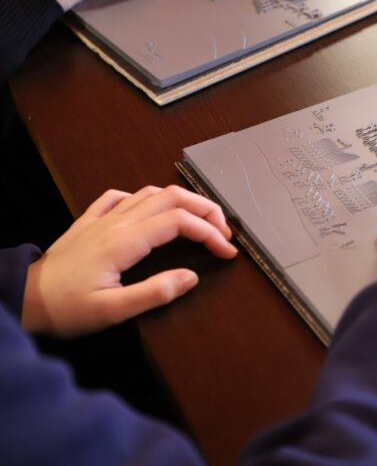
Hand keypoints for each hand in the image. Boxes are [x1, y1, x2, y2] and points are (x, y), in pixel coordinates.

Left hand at [22, 185, 237, 336]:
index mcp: (125, 241)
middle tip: (225, 230)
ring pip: (151, 192)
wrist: (23, 300)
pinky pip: (121, 197)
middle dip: (206, 209)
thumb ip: (154, 293)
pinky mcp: (89, 222)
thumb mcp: (112, 311)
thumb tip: (190, 277)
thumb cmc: (66, 309)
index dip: (210, 233)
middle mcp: (117, 222)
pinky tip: (151, 212)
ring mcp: (102, 218)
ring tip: (200, 220)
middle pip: (172, 197)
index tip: (227, 251)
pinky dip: (145, 199)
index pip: (179, 222)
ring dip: (182, 201)